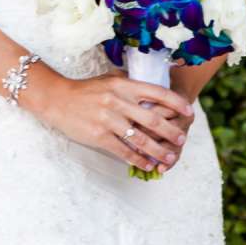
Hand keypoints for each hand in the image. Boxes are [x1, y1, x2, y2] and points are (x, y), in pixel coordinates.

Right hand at [26, 66, 194, 172]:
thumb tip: (152, 90)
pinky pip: (123, 150)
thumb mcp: (108, 79)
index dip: (176, 103)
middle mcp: (118, 101)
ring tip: (169, 157)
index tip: (189, 112)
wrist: (56, 99)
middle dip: (171, 131)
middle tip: (182, 139)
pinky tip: (147, 164)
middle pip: (154, 119)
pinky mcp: (99, 136)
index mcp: (124, 85)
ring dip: (158, 150)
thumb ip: (130, 85)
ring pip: (141, 138)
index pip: (158, 93)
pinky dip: (138, 159)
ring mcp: (108, 119)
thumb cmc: (85, 91)